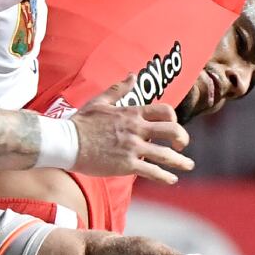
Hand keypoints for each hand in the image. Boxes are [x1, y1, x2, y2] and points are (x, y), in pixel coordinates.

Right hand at [69, 74, 192, 183]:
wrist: (66, 142)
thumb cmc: (81, 122)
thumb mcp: (100, 100)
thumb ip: (119, 88)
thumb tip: (132, 75)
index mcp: (132, 113)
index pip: (164, 111)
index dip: (174, 118)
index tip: (174, 126)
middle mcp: (136, 129)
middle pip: (172, 131)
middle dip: (182, 138)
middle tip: (183, 145)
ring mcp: (133, 147)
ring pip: (166, 154)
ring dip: (180, 161)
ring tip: (188, 165)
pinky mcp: (127, 165)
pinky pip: (152, 171)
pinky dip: (165, 176)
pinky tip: (171, 179)